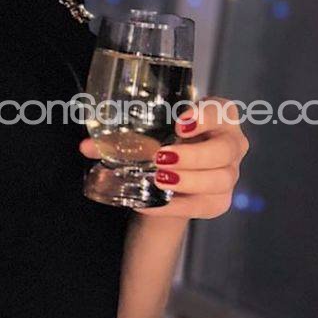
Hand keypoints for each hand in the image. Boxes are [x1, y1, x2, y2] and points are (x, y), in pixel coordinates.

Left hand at [79, 97, 248, 218]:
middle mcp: (231, 144)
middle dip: (194, 155)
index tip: (180, 124)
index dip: (205, 117)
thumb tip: (87, 147)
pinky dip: (177, 205)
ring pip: (220, 180)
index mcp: (219, 117)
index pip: (222, 111)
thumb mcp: (147, 134)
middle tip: (162, 158)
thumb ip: (119, 137)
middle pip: (225, 150)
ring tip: (159, 179)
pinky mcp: (219, 201)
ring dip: (189, 180)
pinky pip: (204, 205)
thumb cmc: (161, 143)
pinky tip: (153, 203)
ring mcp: (229, 174)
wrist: (166, 177)